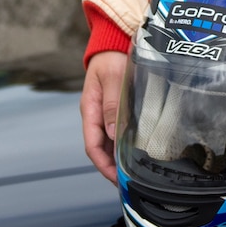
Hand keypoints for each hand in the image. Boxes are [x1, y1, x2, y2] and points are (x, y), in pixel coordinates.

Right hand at [81, 51, 127, 180]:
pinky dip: (123, 146)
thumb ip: (113, 104)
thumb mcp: (113, 77)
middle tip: (130, 183)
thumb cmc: (111, 57)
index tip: (117, 179)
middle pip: (100, 149)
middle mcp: (95, 116)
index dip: (104, 166)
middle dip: (112, 168)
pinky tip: (135, 153)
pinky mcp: (115, 110)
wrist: (113, 43)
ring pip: (108, 144)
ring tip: (134, 174)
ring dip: (118, 159)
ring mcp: (104, 114)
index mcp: (90, 110)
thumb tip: (113, 133)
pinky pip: (117, 133)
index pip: (92, 146)